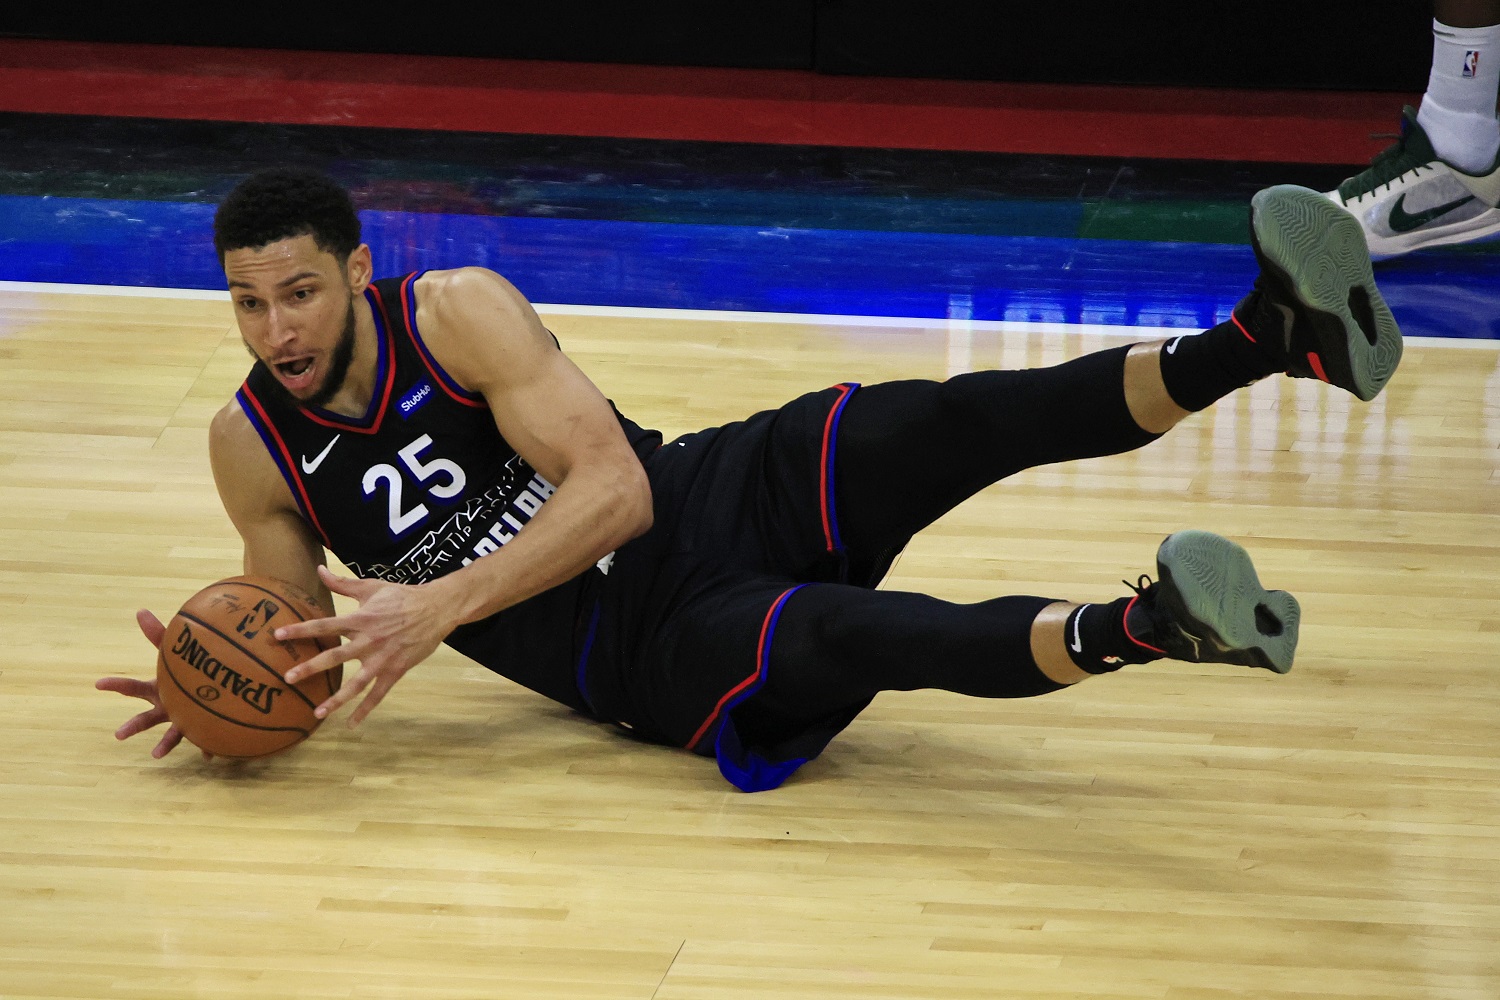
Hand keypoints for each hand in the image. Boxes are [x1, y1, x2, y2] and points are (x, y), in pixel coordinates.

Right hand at [95, 609, 210, 759]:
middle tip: (117, 734)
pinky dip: (207, 747)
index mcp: (159, 691)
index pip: (133, 688)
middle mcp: (168, 708)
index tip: (98, 683)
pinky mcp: (204, 728)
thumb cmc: (188, 669)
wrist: (215, 688)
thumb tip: (140, 610)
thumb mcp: (174, 652)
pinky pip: (206, 740)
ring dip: (164, 743)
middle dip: (132, 725)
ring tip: (156, 754)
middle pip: (147, 718)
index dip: (116, 684)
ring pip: (173, 734)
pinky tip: (210, 755)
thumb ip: (158, 634)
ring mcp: (185, 720)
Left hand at [277, 565, 451, 726]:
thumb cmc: (403, 596)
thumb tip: (319, 570)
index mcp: (360, 619)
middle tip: (287, 678)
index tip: (278, 635)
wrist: (437, 608)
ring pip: (355, 682)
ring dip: (336, 699)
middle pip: (335, 656)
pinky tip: (352, 723)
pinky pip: (378, 693)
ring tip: (317, 712)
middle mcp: (369, 640)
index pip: (325, 625)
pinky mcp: (396, 670)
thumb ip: (343, 584)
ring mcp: (382, 658)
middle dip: (310, 667)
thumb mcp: (372, 587)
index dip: (301, 630)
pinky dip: (365, 709)